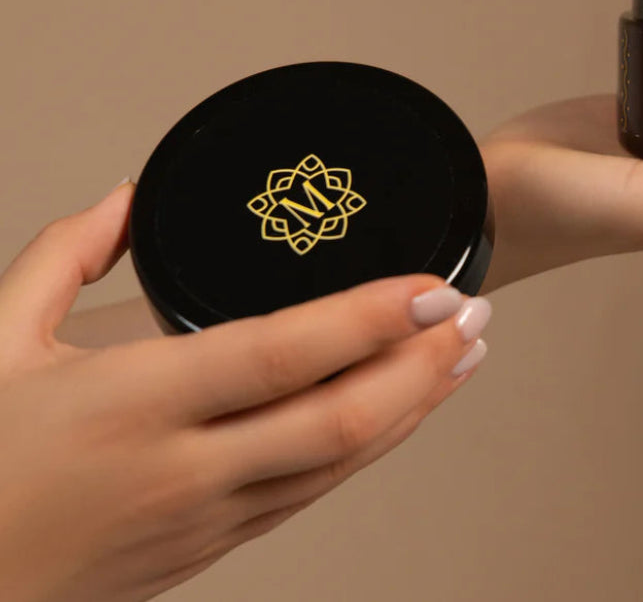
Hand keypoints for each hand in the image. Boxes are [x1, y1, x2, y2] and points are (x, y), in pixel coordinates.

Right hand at [0, 183, 490, 601]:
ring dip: (413, 408)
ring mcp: (206, 519)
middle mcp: (185, 468)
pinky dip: (368, 449)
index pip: (281, 356)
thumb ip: (62, 254)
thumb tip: (125, 196)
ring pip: (340, 465)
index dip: (368, 319)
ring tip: (465, 356)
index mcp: (134, 404)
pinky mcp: (211, 548)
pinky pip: (311, 495)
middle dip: (423, 364)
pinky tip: (399, 415)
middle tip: (477, 312)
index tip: (430, 286)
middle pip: (339, 420)